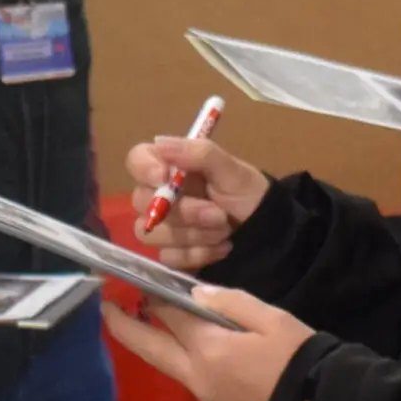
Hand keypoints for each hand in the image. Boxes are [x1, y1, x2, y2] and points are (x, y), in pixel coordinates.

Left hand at [100, 289, 313, 400]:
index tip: (140, 284)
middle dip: (125, 329)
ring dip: (178, 353)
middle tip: (106, 310)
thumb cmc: (301, 361)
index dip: (155, 297)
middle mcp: (199, 380)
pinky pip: (208, 392)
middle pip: (152, 351)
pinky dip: (211, 376)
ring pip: (184, 373)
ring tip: (190, 335)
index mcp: (209, 350)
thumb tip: (198, 295)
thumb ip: (231, 303)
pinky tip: (235, 372)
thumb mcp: (273, 319)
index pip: (170, 316)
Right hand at [125, 137, 269, 272]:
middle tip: (218, 214)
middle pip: (143, 203)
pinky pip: (168, 257)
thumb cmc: (246, 192)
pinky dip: (199, 254)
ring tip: (224, 230)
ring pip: (153, 234)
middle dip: (184, 212)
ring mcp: (162, 226)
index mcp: (170, 167)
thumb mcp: (231, 169)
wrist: (264, 228)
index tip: (164, 177)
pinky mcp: (170, 252)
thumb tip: (161, 143)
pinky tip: (221, 247)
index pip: (136, 160)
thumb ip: (200, 153)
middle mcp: (159, 195)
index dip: (144, 168)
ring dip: (193, 234)